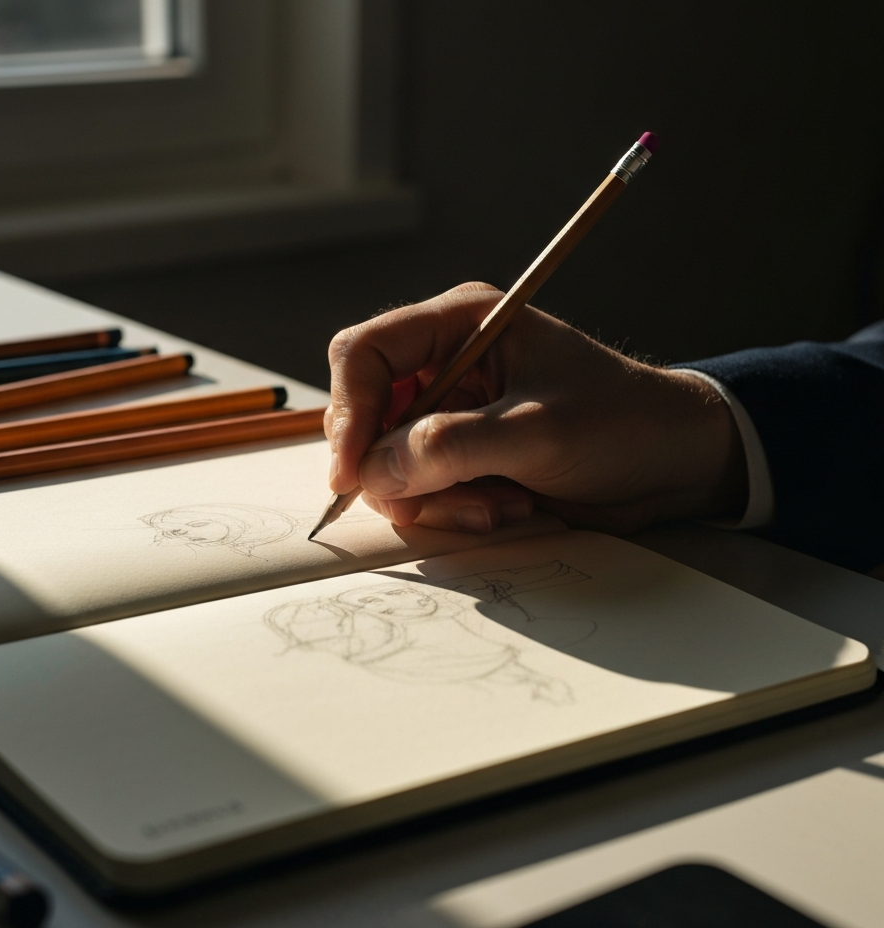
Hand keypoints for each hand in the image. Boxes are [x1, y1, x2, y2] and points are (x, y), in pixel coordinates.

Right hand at [324, 282, 746, 534]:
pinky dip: (453, 510)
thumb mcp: (538, 432)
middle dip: (399, 469)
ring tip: (499, 504)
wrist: (672, 462)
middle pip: (368, 416)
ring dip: (435, 498)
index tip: (354, 474)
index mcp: (460, 324)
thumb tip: (374, 471)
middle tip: (443, 500)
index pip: (365, 355)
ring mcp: (452, 412)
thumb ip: (452, 447)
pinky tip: (506, 507)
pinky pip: (422, 489)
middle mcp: (446, 363)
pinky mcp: (463, 454)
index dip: (349, 414)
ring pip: (391, 463)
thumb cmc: (621, 423)